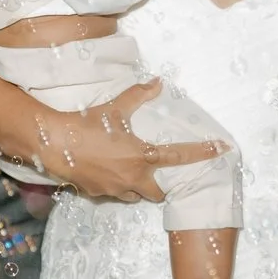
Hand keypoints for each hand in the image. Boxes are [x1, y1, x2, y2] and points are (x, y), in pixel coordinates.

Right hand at [44, 79, 221, 201]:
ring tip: (129, 173)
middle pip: (158, 193)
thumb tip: (157, 81)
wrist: (54, 143)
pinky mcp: (98, 195)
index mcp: (143, 156)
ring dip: (137, 188)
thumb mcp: (116, 107)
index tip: (223, 150)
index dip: (203, 152)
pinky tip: (104, 172)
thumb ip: (139, 95)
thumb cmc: (88, 124)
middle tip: (156, 174)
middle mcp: (133, 178)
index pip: (180, 156)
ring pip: (135, 196)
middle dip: (160, 187)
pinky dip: (114, 186)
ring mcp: (115, 190)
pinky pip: (112, 194)